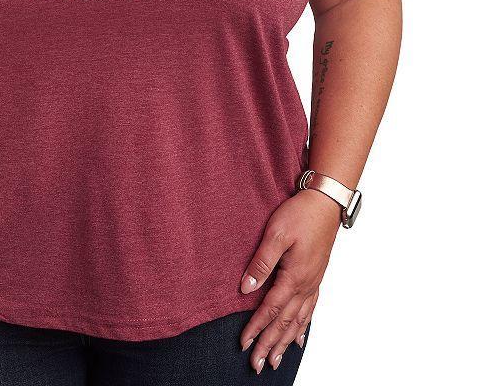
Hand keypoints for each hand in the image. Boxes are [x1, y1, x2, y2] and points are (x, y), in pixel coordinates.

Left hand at [238, 189, 341, 373]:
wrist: (326, 203)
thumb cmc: (300, 214)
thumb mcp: (276, 234)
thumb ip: (261, 262)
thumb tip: (246, 288)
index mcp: (294, 277)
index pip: (271, 309)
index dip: (256, 328)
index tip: (244, 344)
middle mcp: (306, 285)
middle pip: (285, 322)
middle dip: (270, 344)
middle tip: (258, 366)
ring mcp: (313, 283)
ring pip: (298, 321)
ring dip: (285, 342)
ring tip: (275, 360)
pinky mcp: (316, 277)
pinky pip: (310, 310)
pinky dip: (302, 328)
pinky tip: (298, 338)